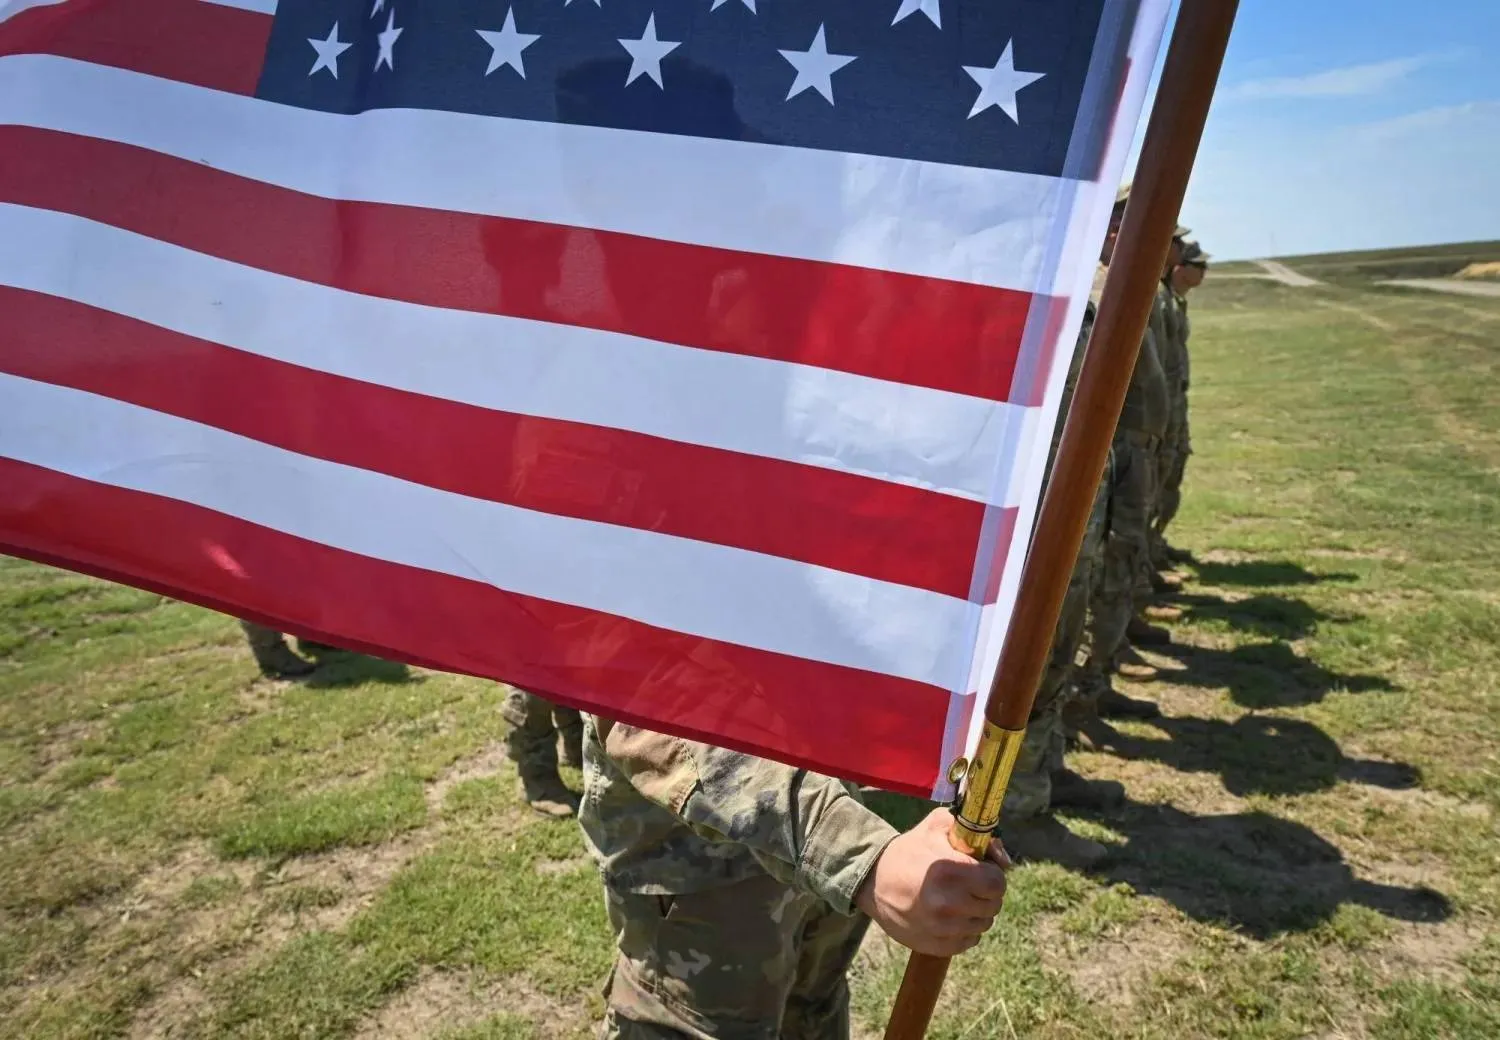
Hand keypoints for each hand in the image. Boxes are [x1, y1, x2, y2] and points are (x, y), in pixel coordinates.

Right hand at [856, 808, 1010, 956]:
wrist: (873, 882)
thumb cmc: (910, 851)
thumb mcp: (937, 827)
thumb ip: (976, 835)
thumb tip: (1004, 861)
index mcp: (950, 871)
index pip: (998, 883)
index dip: (994, 875)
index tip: (982, 871)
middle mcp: (948, 903)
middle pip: (993, 905)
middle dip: (986, 893)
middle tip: (969, 884)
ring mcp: (942, 929)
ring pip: (983, 924)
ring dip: (976, 912)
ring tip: (958, 899)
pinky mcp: (937, 946)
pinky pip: (969, 941)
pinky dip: (965, 929)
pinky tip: (950, 916)